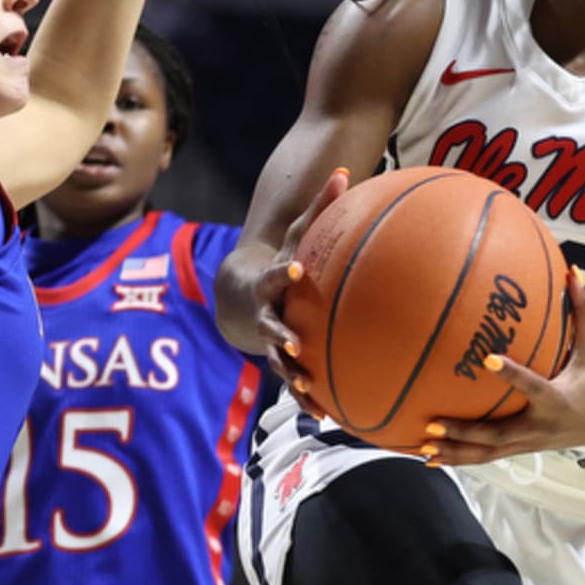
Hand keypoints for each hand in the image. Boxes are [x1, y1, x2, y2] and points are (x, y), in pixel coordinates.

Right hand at [253, 168, 348, 416]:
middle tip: (292, 344)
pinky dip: (307, 398)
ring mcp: (271, 340)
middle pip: (271, 326)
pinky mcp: (281, 359)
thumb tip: (343, 171)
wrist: (241, 297)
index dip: (284, 274)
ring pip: (279, 362)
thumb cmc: (282, 261)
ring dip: (291, 376)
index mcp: (272, 284)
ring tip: (307, 391)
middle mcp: (268, 315)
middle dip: (279, 336)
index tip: (297, 272)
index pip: (276, 276)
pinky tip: (327, 414)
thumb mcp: (294, 234)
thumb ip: (318, 208)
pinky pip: (294, 381)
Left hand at [425, 268, 584, 464]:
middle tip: (433, 422)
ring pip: (489, 453)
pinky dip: (460, 457)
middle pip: (499, 435)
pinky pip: (488, 456)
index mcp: (558, 399)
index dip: (512, 375)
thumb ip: (583, 311)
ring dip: (455, 452)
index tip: (488, 359)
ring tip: (423, 448)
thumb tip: (572, 272)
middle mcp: (541, 426)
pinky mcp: (523, 448)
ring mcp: (530, 442)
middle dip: (465, 432)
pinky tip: (432, 456)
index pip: (534, 386)